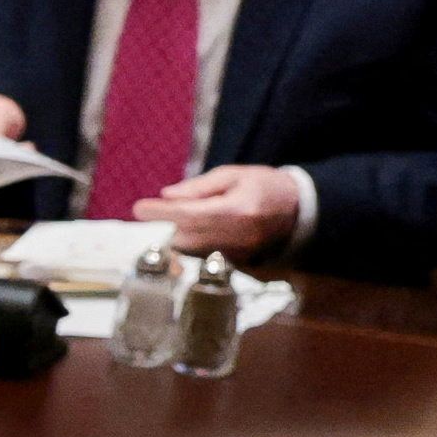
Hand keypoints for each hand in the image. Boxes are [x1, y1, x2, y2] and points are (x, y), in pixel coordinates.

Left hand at [133, 164, 298, 258]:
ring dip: (177, 235)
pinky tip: (193, 230)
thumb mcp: (233, 174)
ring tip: (178, 218)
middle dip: (167, 225)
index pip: (190, 214)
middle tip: (155, 211)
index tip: (138, 208)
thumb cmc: (263, 184)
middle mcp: (237, 235)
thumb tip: (167, 195)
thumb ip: (199, 187)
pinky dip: (192, 244)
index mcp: (238, 209)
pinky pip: (204, 256)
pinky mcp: (239, 262)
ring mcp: (239, 252)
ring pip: (192, 250)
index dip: (161, 213)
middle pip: (186, 237)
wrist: (298, 208)